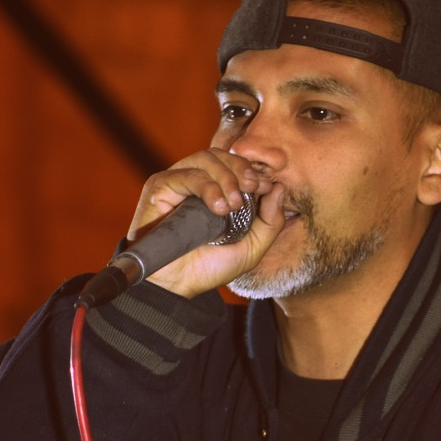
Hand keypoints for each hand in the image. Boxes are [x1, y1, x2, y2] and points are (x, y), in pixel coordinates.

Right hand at [129, 149, 286, 298]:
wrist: (176, 285)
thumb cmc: (209, 268)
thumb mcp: (251, 248)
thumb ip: (271, 221)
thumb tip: (280, 188)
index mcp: (214, 190)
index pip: (234, 165)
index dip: (252, 171)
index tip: (266, 187)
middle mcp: (195, 182)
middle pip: (220, 155)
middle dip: (241, 169)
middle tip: (253, 187)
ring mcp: (176, 182)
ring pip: (205, 159)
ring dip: (226, 177)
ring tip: (235, 204)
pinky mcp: (160, 187)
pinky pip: (188, 175)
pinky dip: (208, 187)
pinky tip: (218, 208)